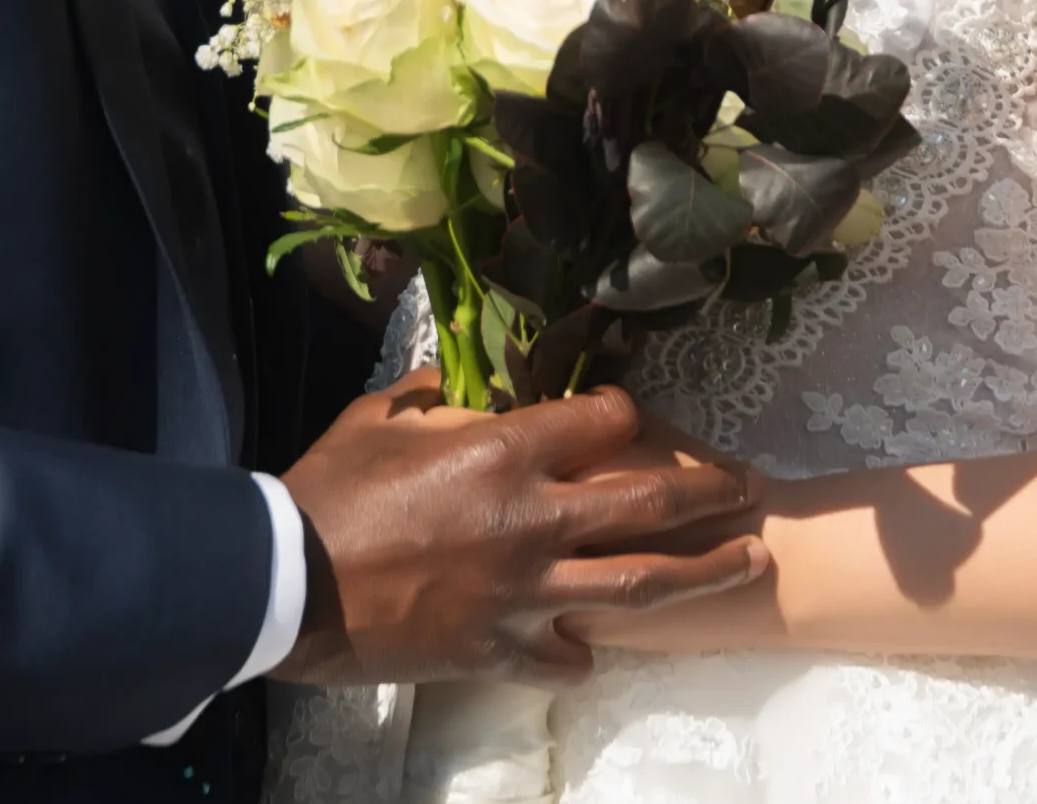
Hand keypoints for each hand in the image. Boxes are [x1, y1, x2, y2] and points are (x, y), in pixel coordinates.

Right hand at [271, 375, 767, 688]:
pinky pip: (568, 656)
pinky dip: (583, 649)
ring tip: (750, 561)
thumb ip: (427, 394)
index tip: (627, 415)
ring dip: (704, 571)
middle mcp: (532, 518)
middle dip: (709, 489)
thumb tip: (452, 380)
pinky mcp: (501, 649)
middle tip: (747, 486)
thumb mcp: (376, 419)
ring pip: (641, 583)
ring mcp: (524, 592)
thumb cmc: (325, 492)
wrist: (287, 586)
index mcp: (501, 450)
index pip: (603, 419)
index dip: (622, 411)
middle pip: (651, 500)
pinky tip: (590, 643)